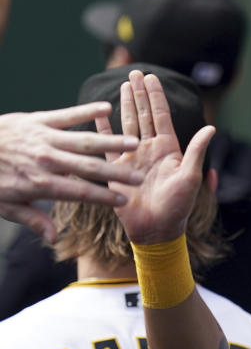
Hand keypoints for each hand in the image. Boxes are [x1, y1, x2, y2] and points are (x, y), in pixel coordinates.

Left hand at [0, 104, 141, 241]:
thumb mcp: (6, 206)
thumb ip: (33, 220)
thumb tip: (53, 239)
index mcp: (40, 184)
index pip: (80, 193)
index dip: (104, 198)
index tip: (125, 201)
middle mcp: (46, 161)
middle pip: (89, 167)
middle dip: (117, 172)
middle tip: (140, 177)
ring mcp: (43, 138)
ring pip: (83, 140)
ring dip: (111, 141)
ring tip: (134, 142)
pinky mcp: (37, 120)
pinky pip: (66, 114)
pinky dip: (86, 111)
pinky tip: (106, 109)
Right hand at [105, 70, 214, 244]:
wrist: (156, 229)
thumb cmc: (178, 205)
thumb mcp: (190, 177)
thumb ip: (196, 151)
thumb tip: (212, 127)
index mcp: (168, 149)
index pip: (161, 116)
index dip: (156, 96)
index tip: (152, 77)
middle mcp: (150, 149)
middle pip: (144, 115)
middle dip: (139, 93)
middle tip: (134, 72)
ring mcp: (132, 158)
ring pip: (127, 125)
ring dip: (125, 105)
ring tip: (123, 85)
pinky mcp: (116, 170)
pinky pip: (107, 145)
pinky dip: (103, 129)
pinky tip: (99, 113)